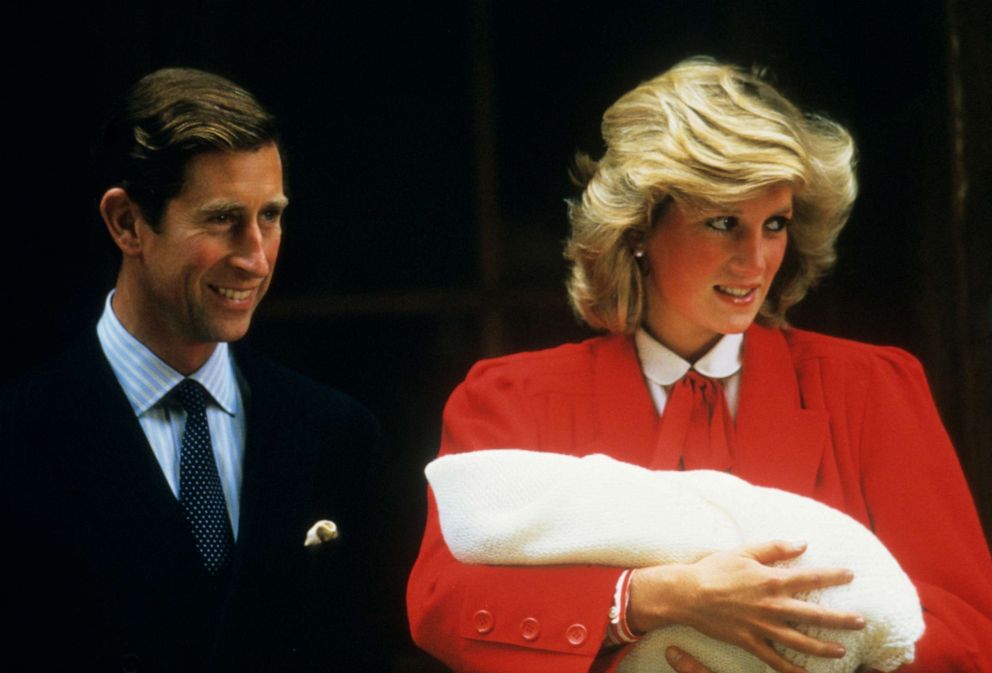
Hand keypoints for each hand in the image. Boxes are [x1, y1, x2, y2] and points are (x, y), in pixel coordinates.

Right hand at [628, 540, 865, 672]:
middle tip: (861, 621)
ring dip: (823, 647)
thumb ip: (775, 548)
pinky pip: (774, 659)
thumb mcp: (744, 552)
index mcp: (771, 581)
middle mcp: (771, 606)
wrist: (687, 595)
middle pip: (813, 615)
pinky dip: (791, 668)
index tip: (851, 575)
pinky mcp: (749, 641)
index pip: (809, 578)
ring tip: (842, 650)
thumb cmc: (714, 569)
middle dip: (840, 619)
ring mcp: (761, 627)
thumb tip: (802, 543)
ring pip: (800, 641)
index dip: (832, 576)